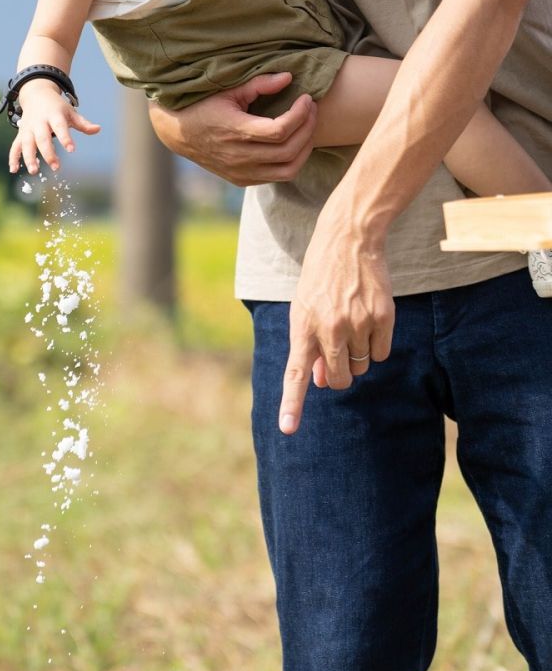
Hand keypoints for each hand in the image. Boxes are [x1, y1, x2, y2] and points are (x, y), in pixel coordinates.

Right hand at [8, 81, 99, 174]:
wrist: (36, 94)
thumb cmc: (57, 107)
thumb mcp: (70, 112)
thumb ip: (83, 123)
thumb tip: (98, 129)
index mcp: (53, 115)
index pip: (60, 127)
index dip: (65, 138)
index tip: (72, 150)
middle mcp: (39, 122)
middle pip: (42, 138)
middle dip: (48, 153)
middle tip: (56, 167)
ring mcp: (28, 128)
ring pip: (27, 143)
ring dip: (29, 157)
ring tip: (34, 171)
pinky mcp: (21, 134)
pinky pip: (15, 146)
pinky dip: (13, 157)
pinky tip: (13, 170)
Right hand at [148, 71, 317, 185]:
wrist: (178, 132)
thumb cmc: (204, 105)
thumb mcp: (228, 89)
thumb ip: (259, 83)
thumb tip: (289, 77)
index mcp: (235, 131)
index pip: (280, 130)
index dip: (300, 114)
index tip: (306, 98)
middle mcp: (239, 157)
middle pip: (289, 150)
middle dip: (308, 128)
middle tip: (311, 109)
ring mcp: (241, 172)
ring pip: (288, 169)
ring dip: (305, 148)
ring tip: (307, 127)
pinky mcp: (241, 180)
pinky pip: (277, 176)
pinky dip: (292, 160)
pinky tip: (293, 142)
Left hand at [279, 204, 394, 433]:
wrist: (349, 241)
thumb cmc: (321, 279)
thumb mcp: (304, 310)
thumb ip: (311, 348)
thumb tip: (323, 382)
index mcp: (303, 327)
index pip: (295, 374)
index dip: (292, 403)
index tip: (288, 429)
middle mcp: (330, 329)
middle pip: (341, 379)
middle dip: (341, 375)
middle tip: (339, 353)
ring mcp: (358, 323)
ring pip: (363, 366)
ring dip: (358, 354)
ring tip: (352, 321)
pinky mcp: (383, 317)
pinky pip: (381, 353)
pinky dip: (376, 345)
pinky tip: (369, 319)